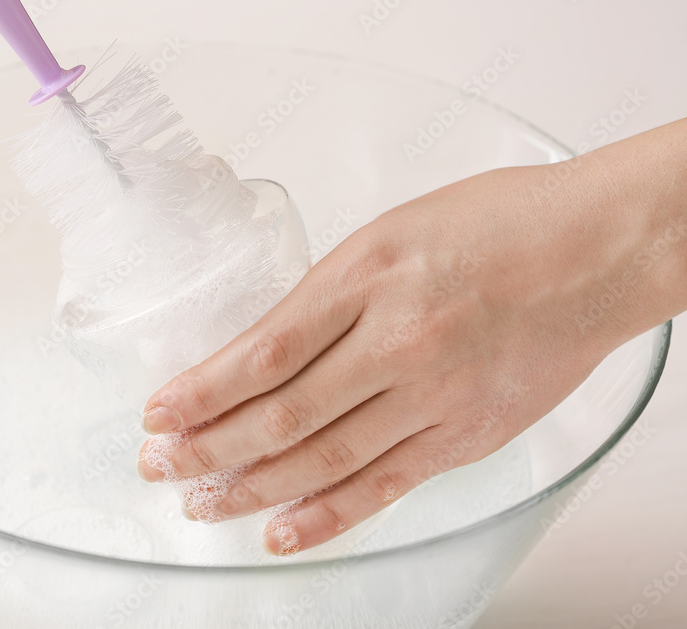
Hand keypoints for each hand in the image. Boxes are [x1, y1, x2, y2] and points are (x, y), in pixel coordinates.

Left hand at [138, 124, 686, 555]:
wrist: (599, 250)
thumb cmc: (499, 224)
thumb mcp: (391, 233)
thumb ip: (328, 294)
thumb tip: (264, 351)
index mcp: (366, 278)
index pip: (261, 353)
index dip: (201, 392)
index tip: (158, 413)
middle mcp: (395, 342)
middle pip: (279, 415)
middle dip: (207, 448)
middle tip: (160, 466)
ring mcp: (433, 396)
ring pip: (322, 460)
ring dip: (250, 489)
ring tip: (201, 504)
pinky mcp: (465, 436)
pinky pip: (385, 487)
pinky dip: (328, 517)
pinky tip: (281, 533)